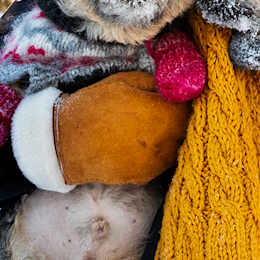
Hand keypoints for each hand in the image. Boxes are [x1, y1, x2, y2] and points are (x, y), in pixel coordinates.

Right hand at [52, 71, 189, 185]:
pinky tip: (141, 143)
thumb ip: (156, 85)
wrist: (67, 142)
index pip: (192, 108)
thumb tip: (174, 88)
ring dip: (173, 137)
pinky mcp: (145, 177)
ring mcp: (156, 163)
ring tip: (153, 126)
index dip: (188, 101)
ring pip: (178, 148)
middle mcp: (164, 142)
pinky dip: (158, 153)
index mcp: (162, 115)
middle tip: (169, 110)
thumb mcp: (126, 82)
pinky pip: (162, 162)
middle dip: (182, 120)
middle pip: (188, 130)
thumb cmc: (95, 106)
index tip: (181, 96)